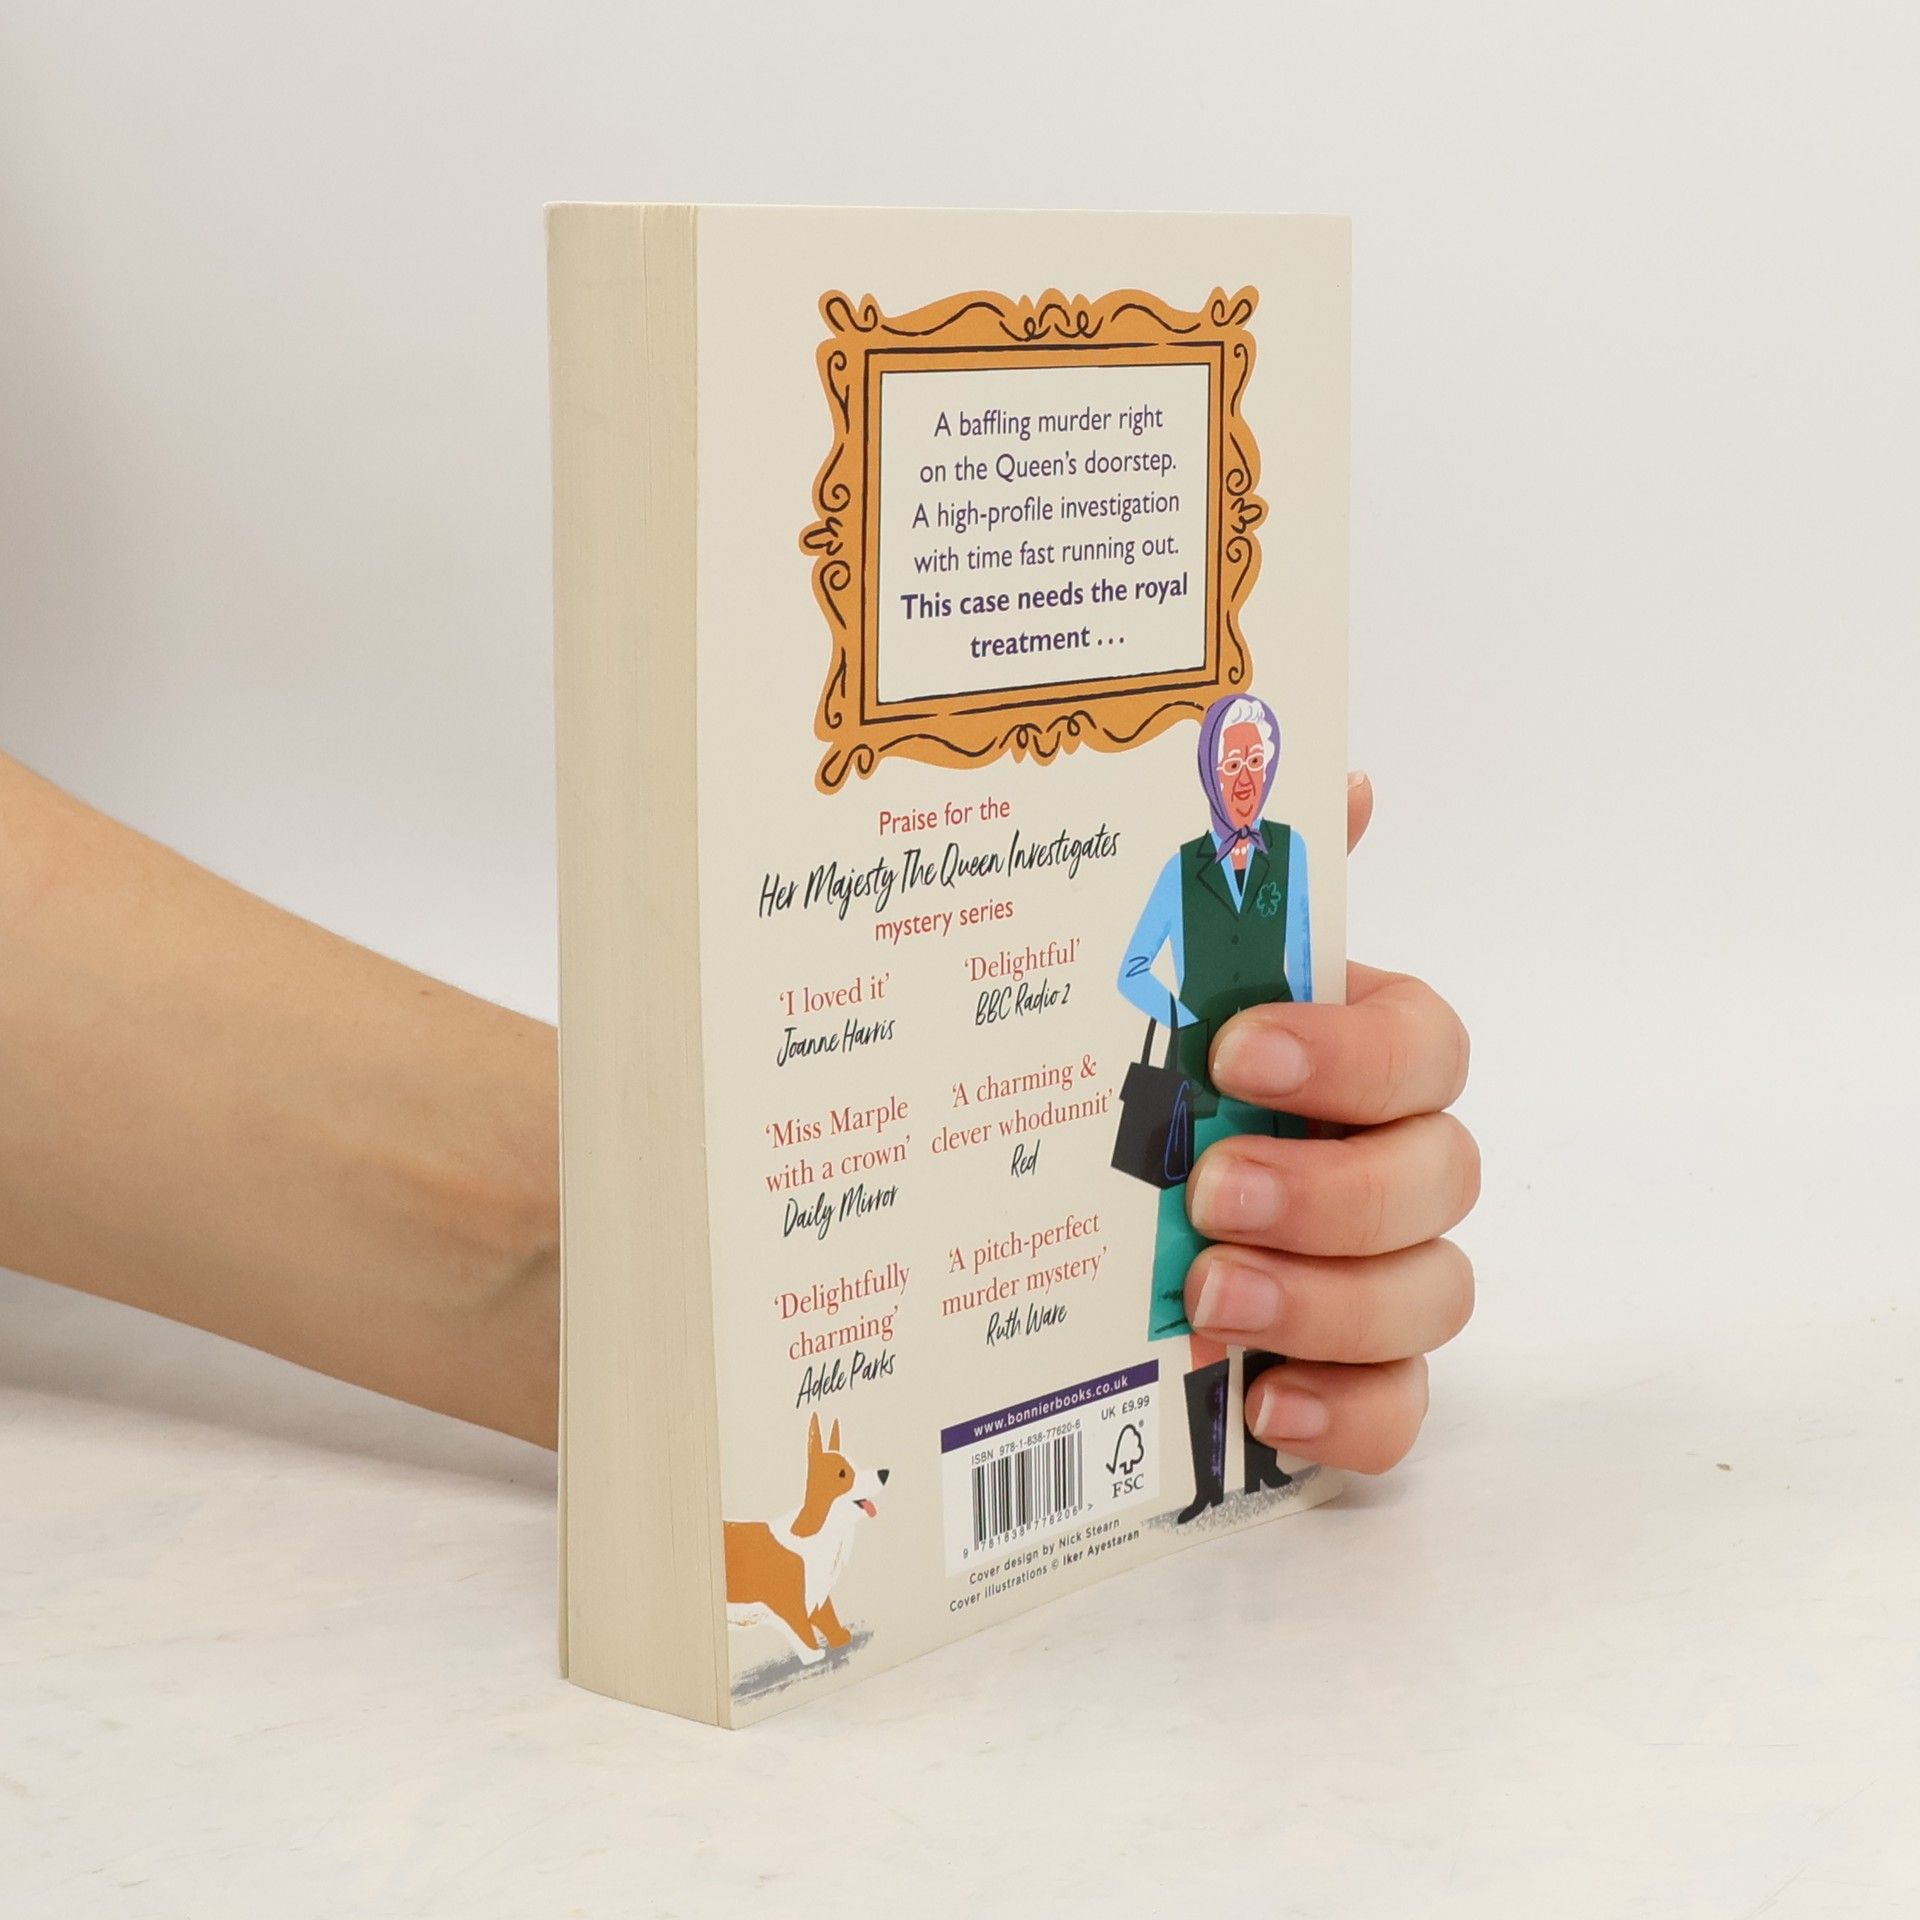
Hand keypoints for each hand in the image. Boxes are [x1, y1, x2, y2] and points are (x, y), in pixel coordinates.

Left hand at [1183, 773, 1476, 1473]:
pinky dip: (1349, 1415)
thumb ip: (1255, 883)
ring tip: (1206, 1298)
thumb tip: (1343, 774)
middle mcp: (1393, 1160)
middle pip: (1444, 1175)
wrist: (1090, 1203)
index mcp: (1359, 1055)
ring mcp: (1382, 1273)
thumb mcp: (1179, 974)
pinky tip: (1263, 1404)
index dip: (1352, 1053)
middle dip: (1336, 1188)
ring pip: (1435, 1295)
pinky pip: (1399, 1411)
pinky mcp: (1351, 1374)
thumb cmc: (1161, 1069)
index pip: (1424, 1044)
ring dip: (1331, 1301)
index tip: (1239, 1052)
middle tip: (1212, 1193)